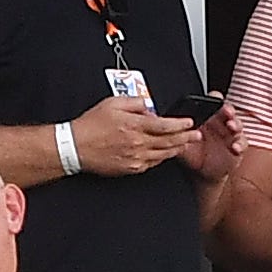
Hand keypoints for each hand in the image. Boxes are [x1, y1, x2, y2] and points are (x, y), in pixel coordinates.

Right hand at [70, 95, 198, 176]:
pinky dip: (162, 158)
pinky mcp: (130, 168)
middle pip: (169, 141)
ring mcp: (135, 157)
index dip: (181, 124)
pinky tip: (166, 154)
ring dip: (177, 149)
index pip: (165, 125)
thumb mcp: (112, 103)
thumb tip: (148, 106)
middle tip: (196, 135)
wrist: (75, 147)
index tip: (189, 122)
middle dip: (186, 137)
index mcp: (134, 126)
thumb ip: (134, 102)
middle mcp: (137, 143)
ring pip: (163, 154)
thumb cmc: (90, 126)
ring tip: (185, 144)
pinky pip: (152, 164)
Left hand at [180, 99, 244, 181]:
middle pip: (228, 111)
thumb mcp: (182, 143)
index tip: (215, 100)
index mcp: (207, 117)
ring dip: (236, 124)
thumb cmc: (192, 153)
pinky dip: (240, 144)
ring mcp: (231, 134)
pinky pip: (242, 143)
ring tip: (232, 127)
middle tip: (227, 112)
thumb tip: (169, 128)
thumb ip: (178, 136)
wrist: (202, 172)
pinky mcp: (238, 146)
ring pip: (238, 124)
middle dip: (229, 110)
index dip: (215, 100)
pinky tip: (235, 147)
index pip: (213, 103)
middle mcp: (221, 123)